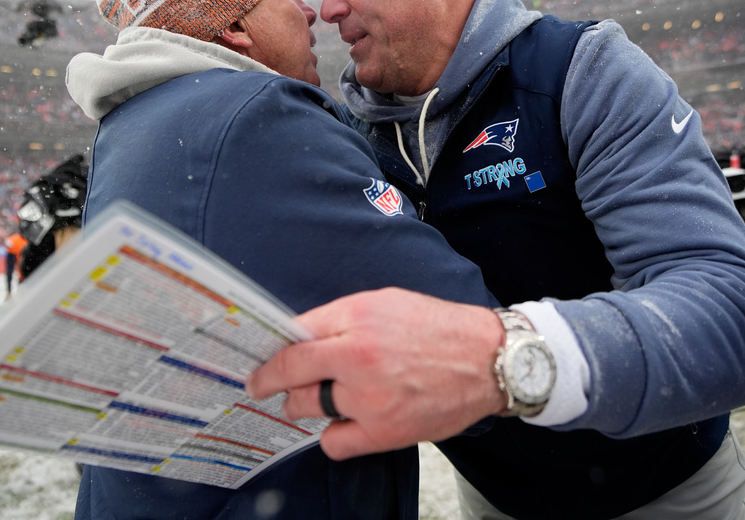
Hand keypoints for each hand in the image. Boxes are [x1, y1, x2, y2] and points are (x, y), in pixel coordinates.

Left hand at [246, 288, 505, 459]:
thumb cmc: (438, 328)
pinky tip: (345, 422)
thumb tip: (299, 335)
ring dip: (304, 405)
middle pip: (291, 377)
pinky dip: (333, 435)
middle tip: (273, 388)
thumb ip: (341, 318)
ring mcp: (369, 398)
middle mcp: (358, 357)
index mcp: (357, 319)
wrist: (488, 360)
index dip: (268, 358)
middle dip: (276, 384)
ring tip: (316, 399)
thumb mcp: (386, 302)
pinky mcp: (384, 431)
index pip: (293, 341)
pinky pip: (333, 443)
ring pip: (308, 408)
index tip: (256, 369)